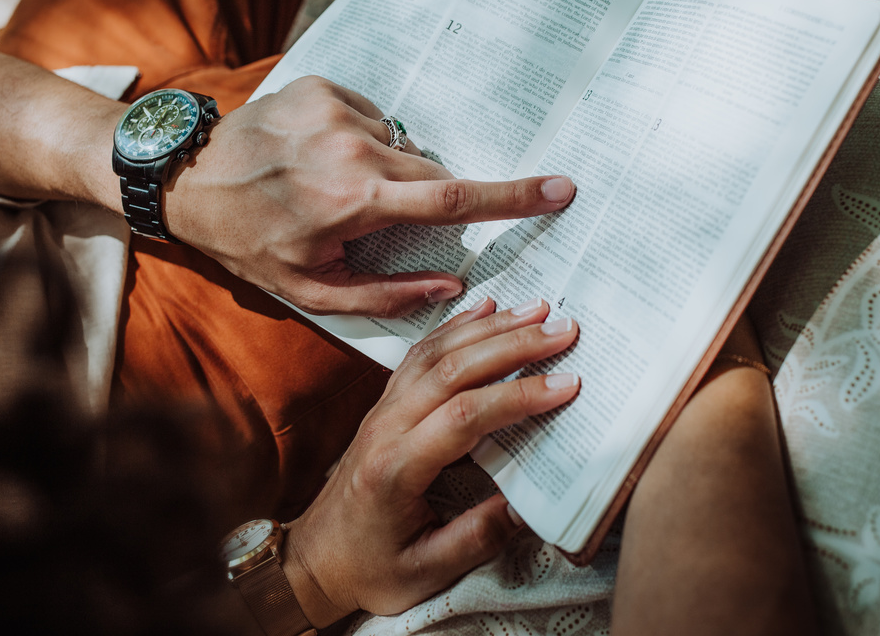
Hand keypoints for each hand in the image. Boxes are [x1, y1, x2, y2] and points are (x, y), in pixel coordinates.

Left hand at [165, 76, 575, 316]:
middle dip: (422, 197)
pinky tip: (321, 156)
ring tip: (333, 185)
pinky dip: (361, 141)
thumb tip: (452, 284)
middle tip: (374, 216)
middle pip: (430, 171)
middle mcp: (353, 147)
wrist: (187, 176)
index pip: (452, 200)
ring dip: (386, 169)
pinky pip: (373, 118)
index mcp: (354, 201)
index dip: (511, 198)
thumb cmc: (249, 242)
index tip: (560, 188)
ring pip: (401, 145)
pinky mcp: (324, 85)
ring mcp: (337, 109)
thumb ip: (387, 294)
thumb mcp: (310, 289)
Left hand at [281, 297, 579, 625]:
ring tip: (536, 309)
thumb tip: (528, 506)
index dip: (517, 396)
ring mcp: (383, 410)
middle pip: (453, 370)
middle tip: (561, 330)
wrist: (314, 559)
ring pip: (437, 353)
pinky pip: (420, 354)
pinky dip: (455, 326)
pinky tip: (483, 308)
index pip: (463, 417)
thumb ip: (477, 538)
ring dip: (489, 327)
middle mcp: (386, 427)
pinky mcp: (386, 404)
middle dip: (512, 345)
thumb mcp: (425, 571)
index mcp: (395, 468)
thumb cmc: (368, 568)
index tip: (565, 384)